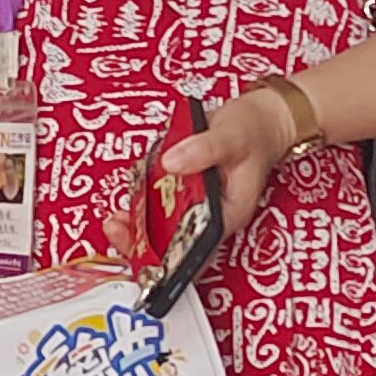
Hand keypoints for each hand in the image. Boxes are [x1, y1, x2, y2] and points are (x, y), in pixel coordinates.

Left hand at [124, 83, 303, 263]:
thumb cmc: (253, 131)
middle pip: (173, 241)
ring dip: (138, 221)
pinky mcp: (183, 190)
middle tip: (118, 228)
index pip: (196, 248)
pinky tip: (133, 192)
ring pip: (162, 224)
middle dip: (141, 240)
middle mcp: (210, 214)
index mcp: (228, 213)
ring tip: (117, 218)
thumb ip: (203, 149)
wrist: (258, 119)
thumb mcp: (231, 136)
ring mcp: (195, 203)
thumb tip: (172, 162)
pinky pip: (159, 201)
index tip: (143, 254)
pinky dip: (143, 199)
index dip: (168, 257)